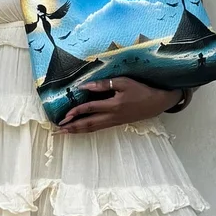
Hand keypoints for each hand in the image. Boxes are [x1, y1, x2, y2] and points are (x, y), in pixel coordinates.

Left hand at [58, 76, 177, 133]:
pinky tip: (80, 130)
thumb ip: (104, 84)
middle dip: (73, 127)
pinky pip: (99, 128)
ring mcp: (114, 121)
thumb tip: (85, 86)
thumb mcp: (124, 82)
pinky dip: (87, 130)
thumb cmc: (141, 90)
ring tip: (65, 133)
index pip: (91, 108)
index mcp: (113, 105)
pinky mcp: (117, 123)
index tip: (65, 114)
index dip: (77, 111)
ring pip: (93, 128)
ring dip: (78, 130)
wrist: (157, 103)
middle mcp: (112, 116)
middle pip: (89, 123)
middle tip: (58, 130)